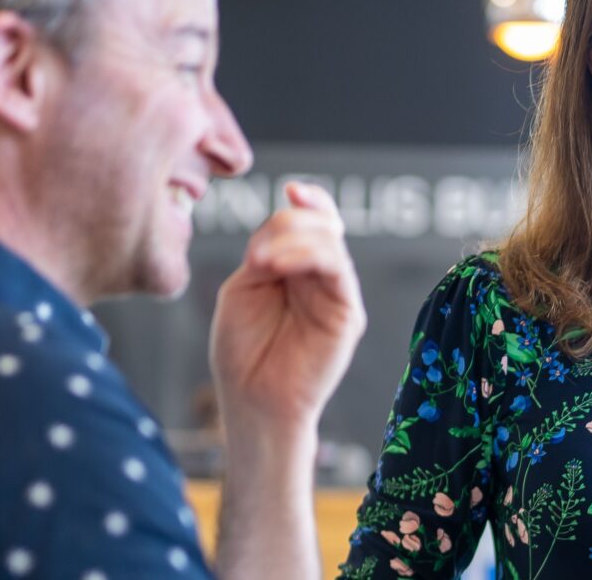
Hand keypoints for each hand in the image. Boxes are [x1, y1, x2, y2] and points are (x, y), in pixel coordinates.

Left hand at [210, 182, 366, 431]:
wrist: (252, 401)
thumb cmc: (243, 351)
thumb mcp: (244, 289)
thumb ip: (265, 254)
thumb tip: (285, 222)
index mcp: (297, 267)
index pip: (311, 221)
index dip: (307, 201)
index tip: (291, 190)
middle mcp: (322, 277)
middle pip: (321, 225)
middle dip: (289, 224)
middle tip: (255, 256)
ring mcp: (337, 294)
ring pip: (331, 242)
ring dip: (293, 241)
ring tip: (260, 263)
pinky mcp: (348, 315)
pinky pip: (338, 271)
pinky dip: (308, 257)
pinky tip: (278, 268)